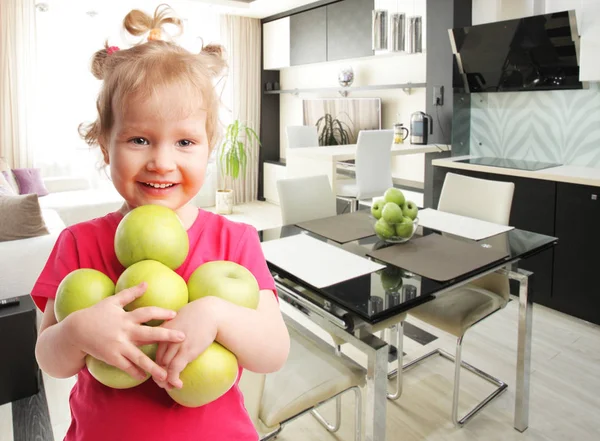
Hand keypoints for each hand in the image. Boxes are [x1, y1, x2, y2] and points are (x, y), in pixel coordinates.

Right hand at [66, 282, 185, 382]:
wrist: (75, 331)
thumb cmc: (95, 314)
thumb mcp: (112, 301)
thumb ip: (130, 293)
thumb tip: (146, 283)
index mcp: (126, 317)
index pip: (146, 313)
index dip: (160, 313)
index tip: (174, 314)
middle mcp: (124, 331)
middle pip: (148, 334)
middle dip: (166, 336)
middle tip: (183, 337)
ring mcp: (118, 346)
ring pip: (139, 357)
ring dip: (153, 366)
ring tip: (166, 374)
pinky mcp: (111, 357)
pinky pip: (126, 366)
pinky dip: (135, 372)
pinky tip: (145, 377)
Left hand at [154, 297, 219, 389]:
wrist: (212, 312)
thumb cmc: (200, 313)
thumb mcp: (181, 317)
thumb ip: (174, 326)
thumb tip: (175, 333)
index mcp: (164, 329)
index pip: (156, 351)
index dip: (157, 364)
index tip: (162, 371)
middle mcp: (166, 338)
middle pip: (158, 361)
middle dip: (159, 375)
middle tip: (164, 383)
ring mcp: (176, 345)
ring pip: (163, 367)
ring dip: (165, 381)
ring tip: (169, 387)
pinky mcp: (186, 351)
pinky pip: (174, 369)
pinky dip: (173, 379)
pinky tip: (179, 384)